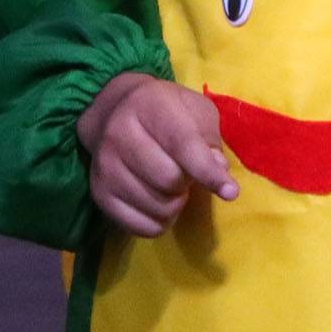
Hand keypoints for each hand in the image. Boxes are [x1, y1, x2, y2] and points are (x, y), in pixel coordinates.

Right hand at [76, 73, 238, 236]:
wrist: (115, 111)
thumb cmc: (167, 111)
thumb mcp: (196, 111)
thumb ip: (210, 139)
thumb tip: (218, 170)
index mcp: (149, 105)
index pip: (182, 144)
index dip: (208, 172)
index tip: (231, 192)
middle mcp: (119, 133)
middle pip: (168, 179)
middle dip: (188, 183)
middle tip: (187, 173)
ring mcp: (104, 165)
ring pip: (156, 206)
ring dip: (175, 204)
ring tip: (172, 185)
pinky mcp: (99, 193)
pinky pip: (139, 226)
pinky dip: (159, 222)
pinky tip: (159, 203)